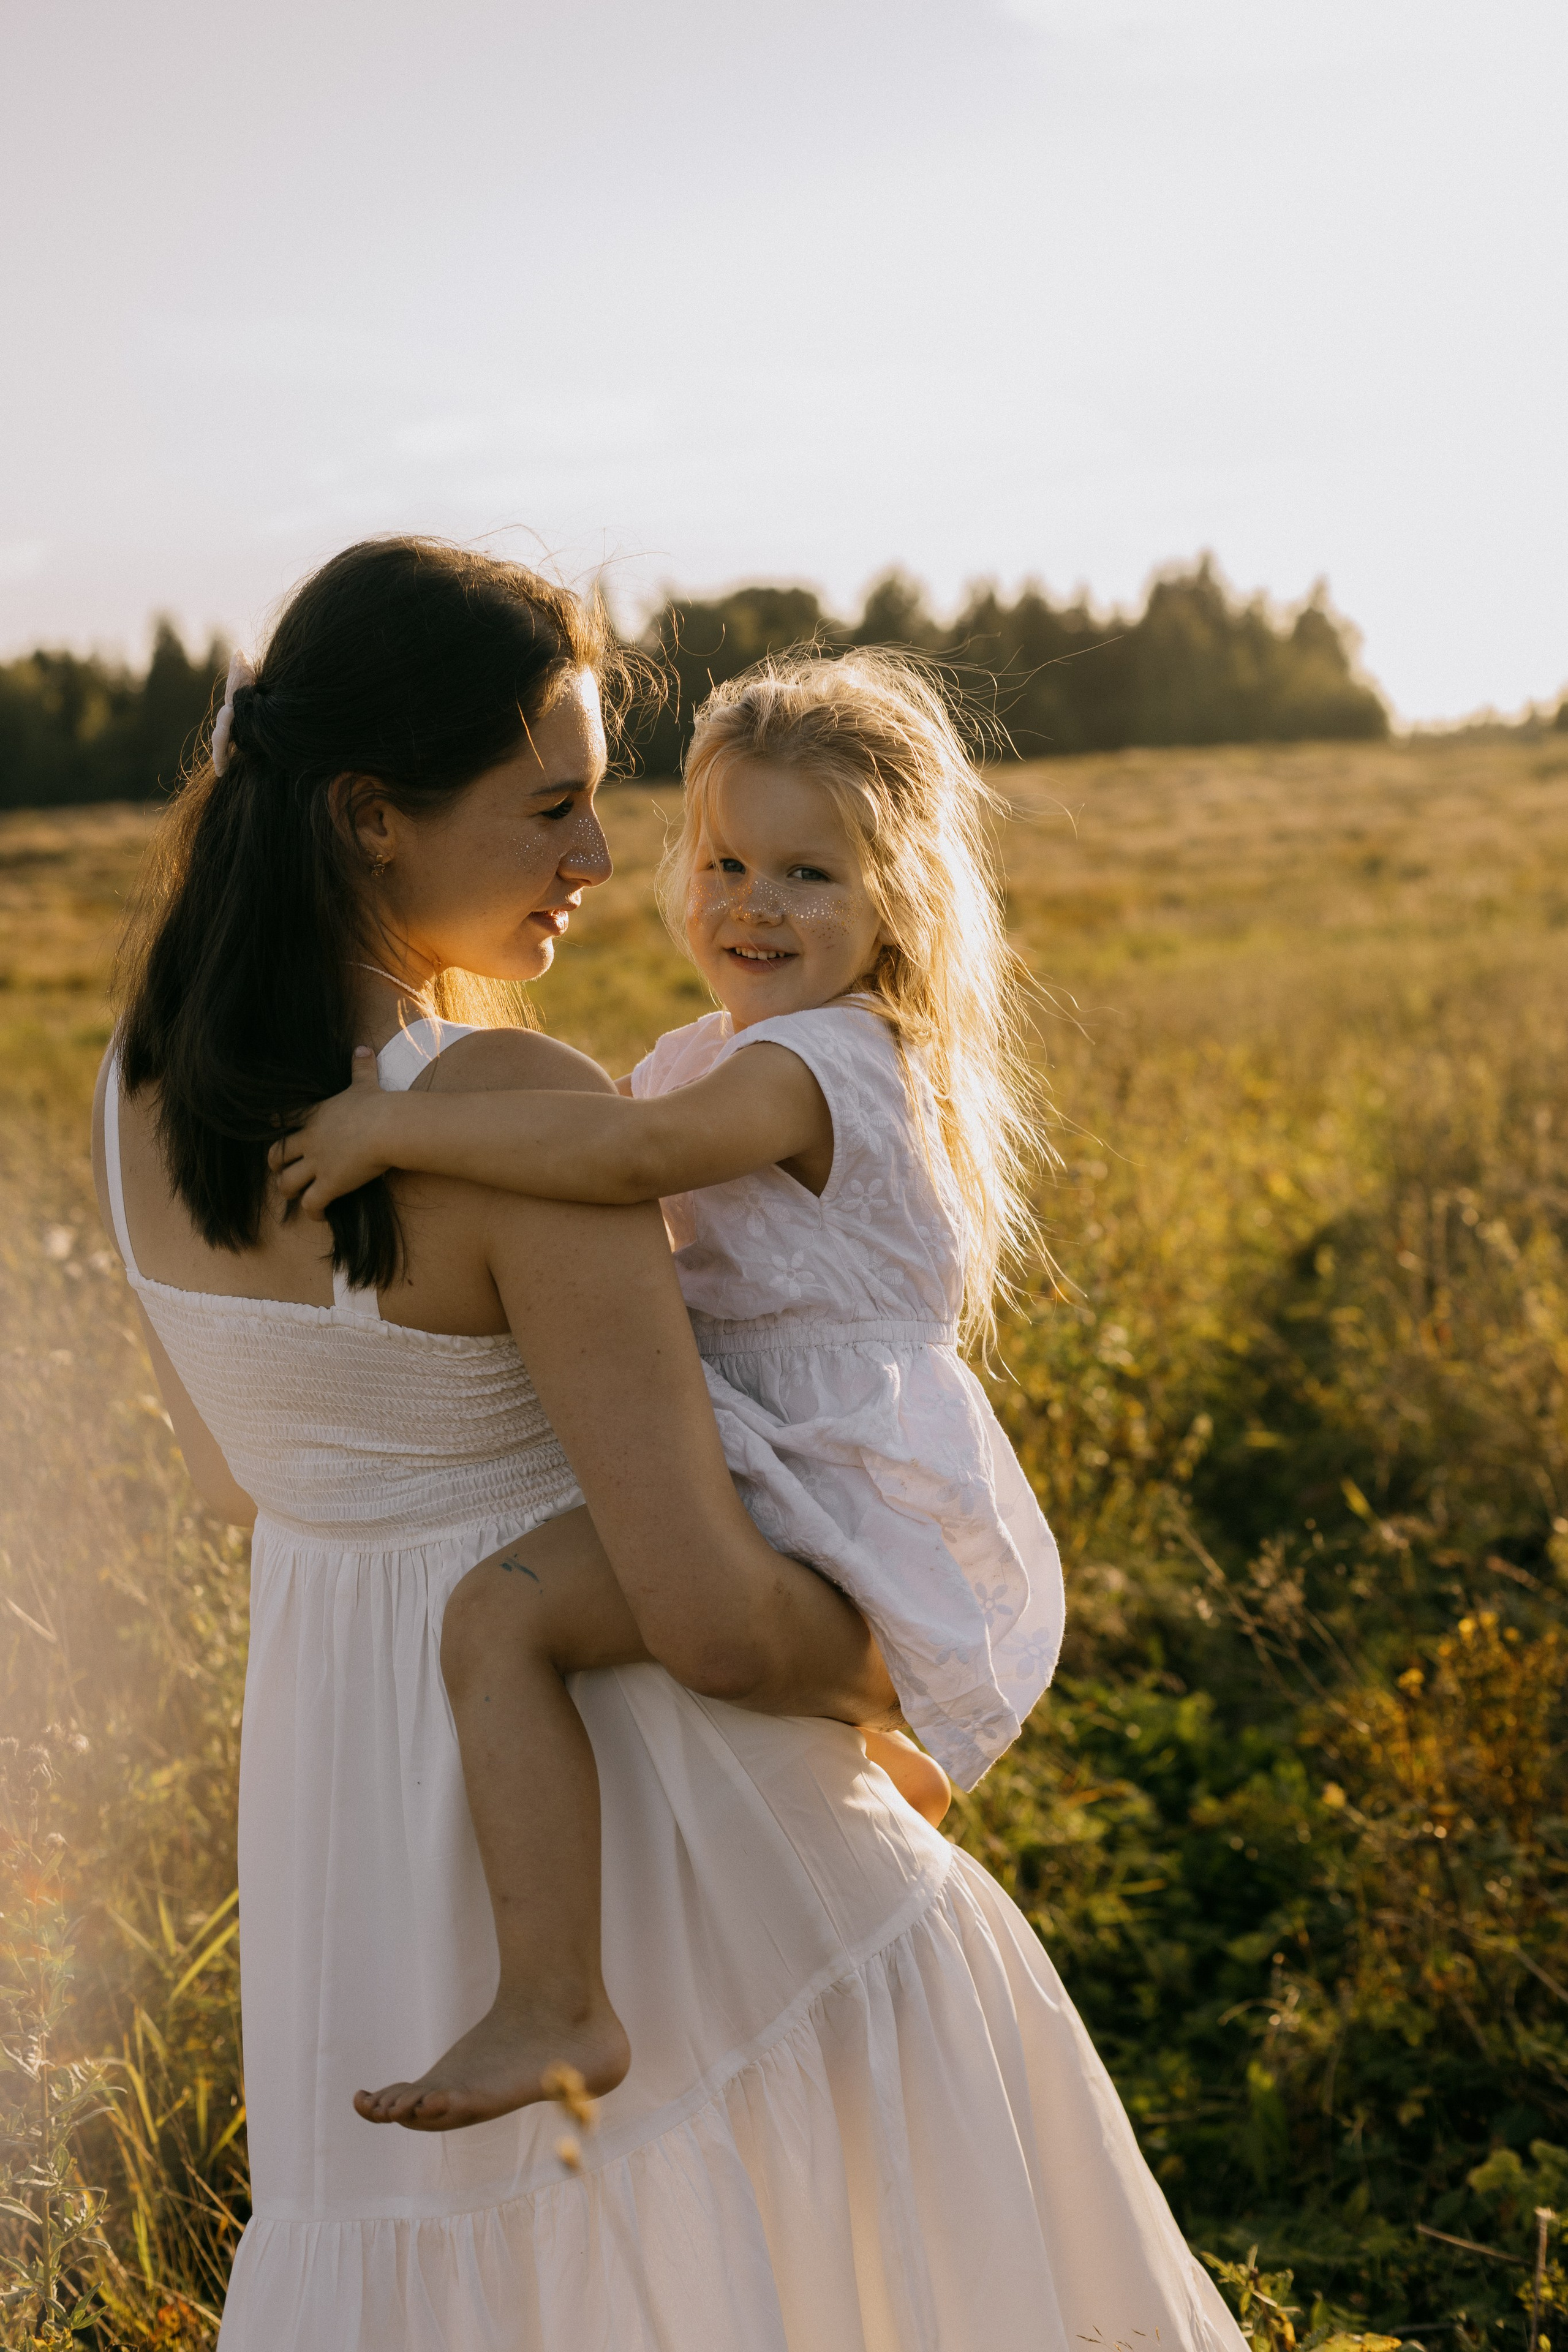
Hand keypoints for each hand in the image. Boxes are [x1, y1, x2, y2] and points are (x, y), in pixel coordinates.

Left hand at [268, 1048, 392, 1217]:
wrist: (388, 1127)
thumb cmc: (379, 1104)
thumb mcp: (366, 1082)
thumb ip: (360, 1066)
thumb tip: (363, 1047)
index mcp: (314, 1116)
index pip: (282, 1120)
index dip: (275, 1126)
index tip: (274, 1130)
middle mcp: (309, 1141)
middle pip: (276, 1156)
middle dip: (277, 1166)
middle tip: (285, 1171)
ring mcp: (317, 1164)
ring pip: (286, 1184)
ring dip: (289, 1191)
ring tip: (299, 1196)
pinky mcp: (329, 1185)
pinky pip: (310, 1204)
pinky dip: (312, 1212)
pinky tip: (320, 1215)